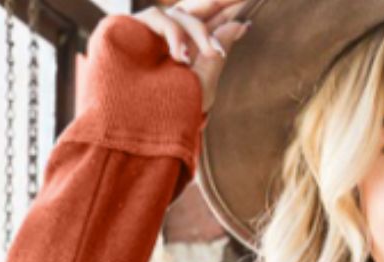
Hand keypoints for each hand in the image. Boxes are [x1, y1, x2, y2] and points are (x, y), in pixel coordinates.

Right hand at [131, 0, 252, 112]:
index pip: (210, 21)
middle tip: (245, 4)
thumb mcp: (203, 82)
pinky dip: (174, 33)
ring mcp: (151, 31)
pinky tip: (182, 56)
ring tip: (211, 54)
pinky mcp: (132, 28)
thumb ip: (218, 50)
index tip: (251, 12)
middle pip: (196, 9)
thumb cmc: (172, 112)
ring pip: (181, 13)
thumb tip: (242, 24)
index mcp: (188, 47)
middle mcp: (169, 35)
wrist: (139, 126)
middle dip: (220, 2)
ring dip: (200, 31)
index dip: (228, 11)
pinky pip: (158, 16)